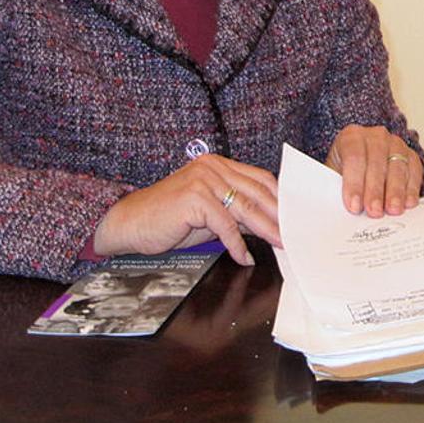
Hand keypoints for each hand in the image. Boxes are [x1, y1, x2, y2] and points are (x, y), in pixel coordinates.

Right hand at [93, 154, 279, 267]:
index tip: (294, 217)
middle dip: (278, 217)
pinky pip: (225, 225)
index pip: (260, 178)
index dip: (279, 199)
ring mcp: (203, 180)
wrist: (130, 222)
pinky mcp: (195, 198)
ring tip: (279, 245)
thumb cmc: (168, 218)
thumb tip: (266, 224)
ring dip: (266, 230)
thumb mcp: (209, 213)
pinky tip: (243, 258)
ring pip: (246, 208)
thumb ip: (236, 212)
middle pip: (257, 193)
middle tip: (293, 235)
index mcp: (218, 164)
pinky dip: (237, 244)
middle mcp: (212, 167)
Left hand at [326, 125, 423, 216]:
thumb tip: (348, 207)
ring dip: (395, 191)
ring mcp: (396, 144)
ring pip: (397, 166)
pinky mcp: (411, 156)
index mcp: (351, 137)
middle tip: (374, 211)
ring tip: (392, 210)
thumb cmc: (346, 173)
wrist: (362, 168)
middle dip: (375, 190)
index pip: (354, 157)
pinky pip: (414, 170)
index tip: (354, 206)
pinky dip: (412, 188)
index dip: (354, 183)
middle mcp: (376, 136)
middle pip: (377, 162)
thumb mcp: (336, 177)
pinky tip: (408, 203)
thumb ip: (339, 189)